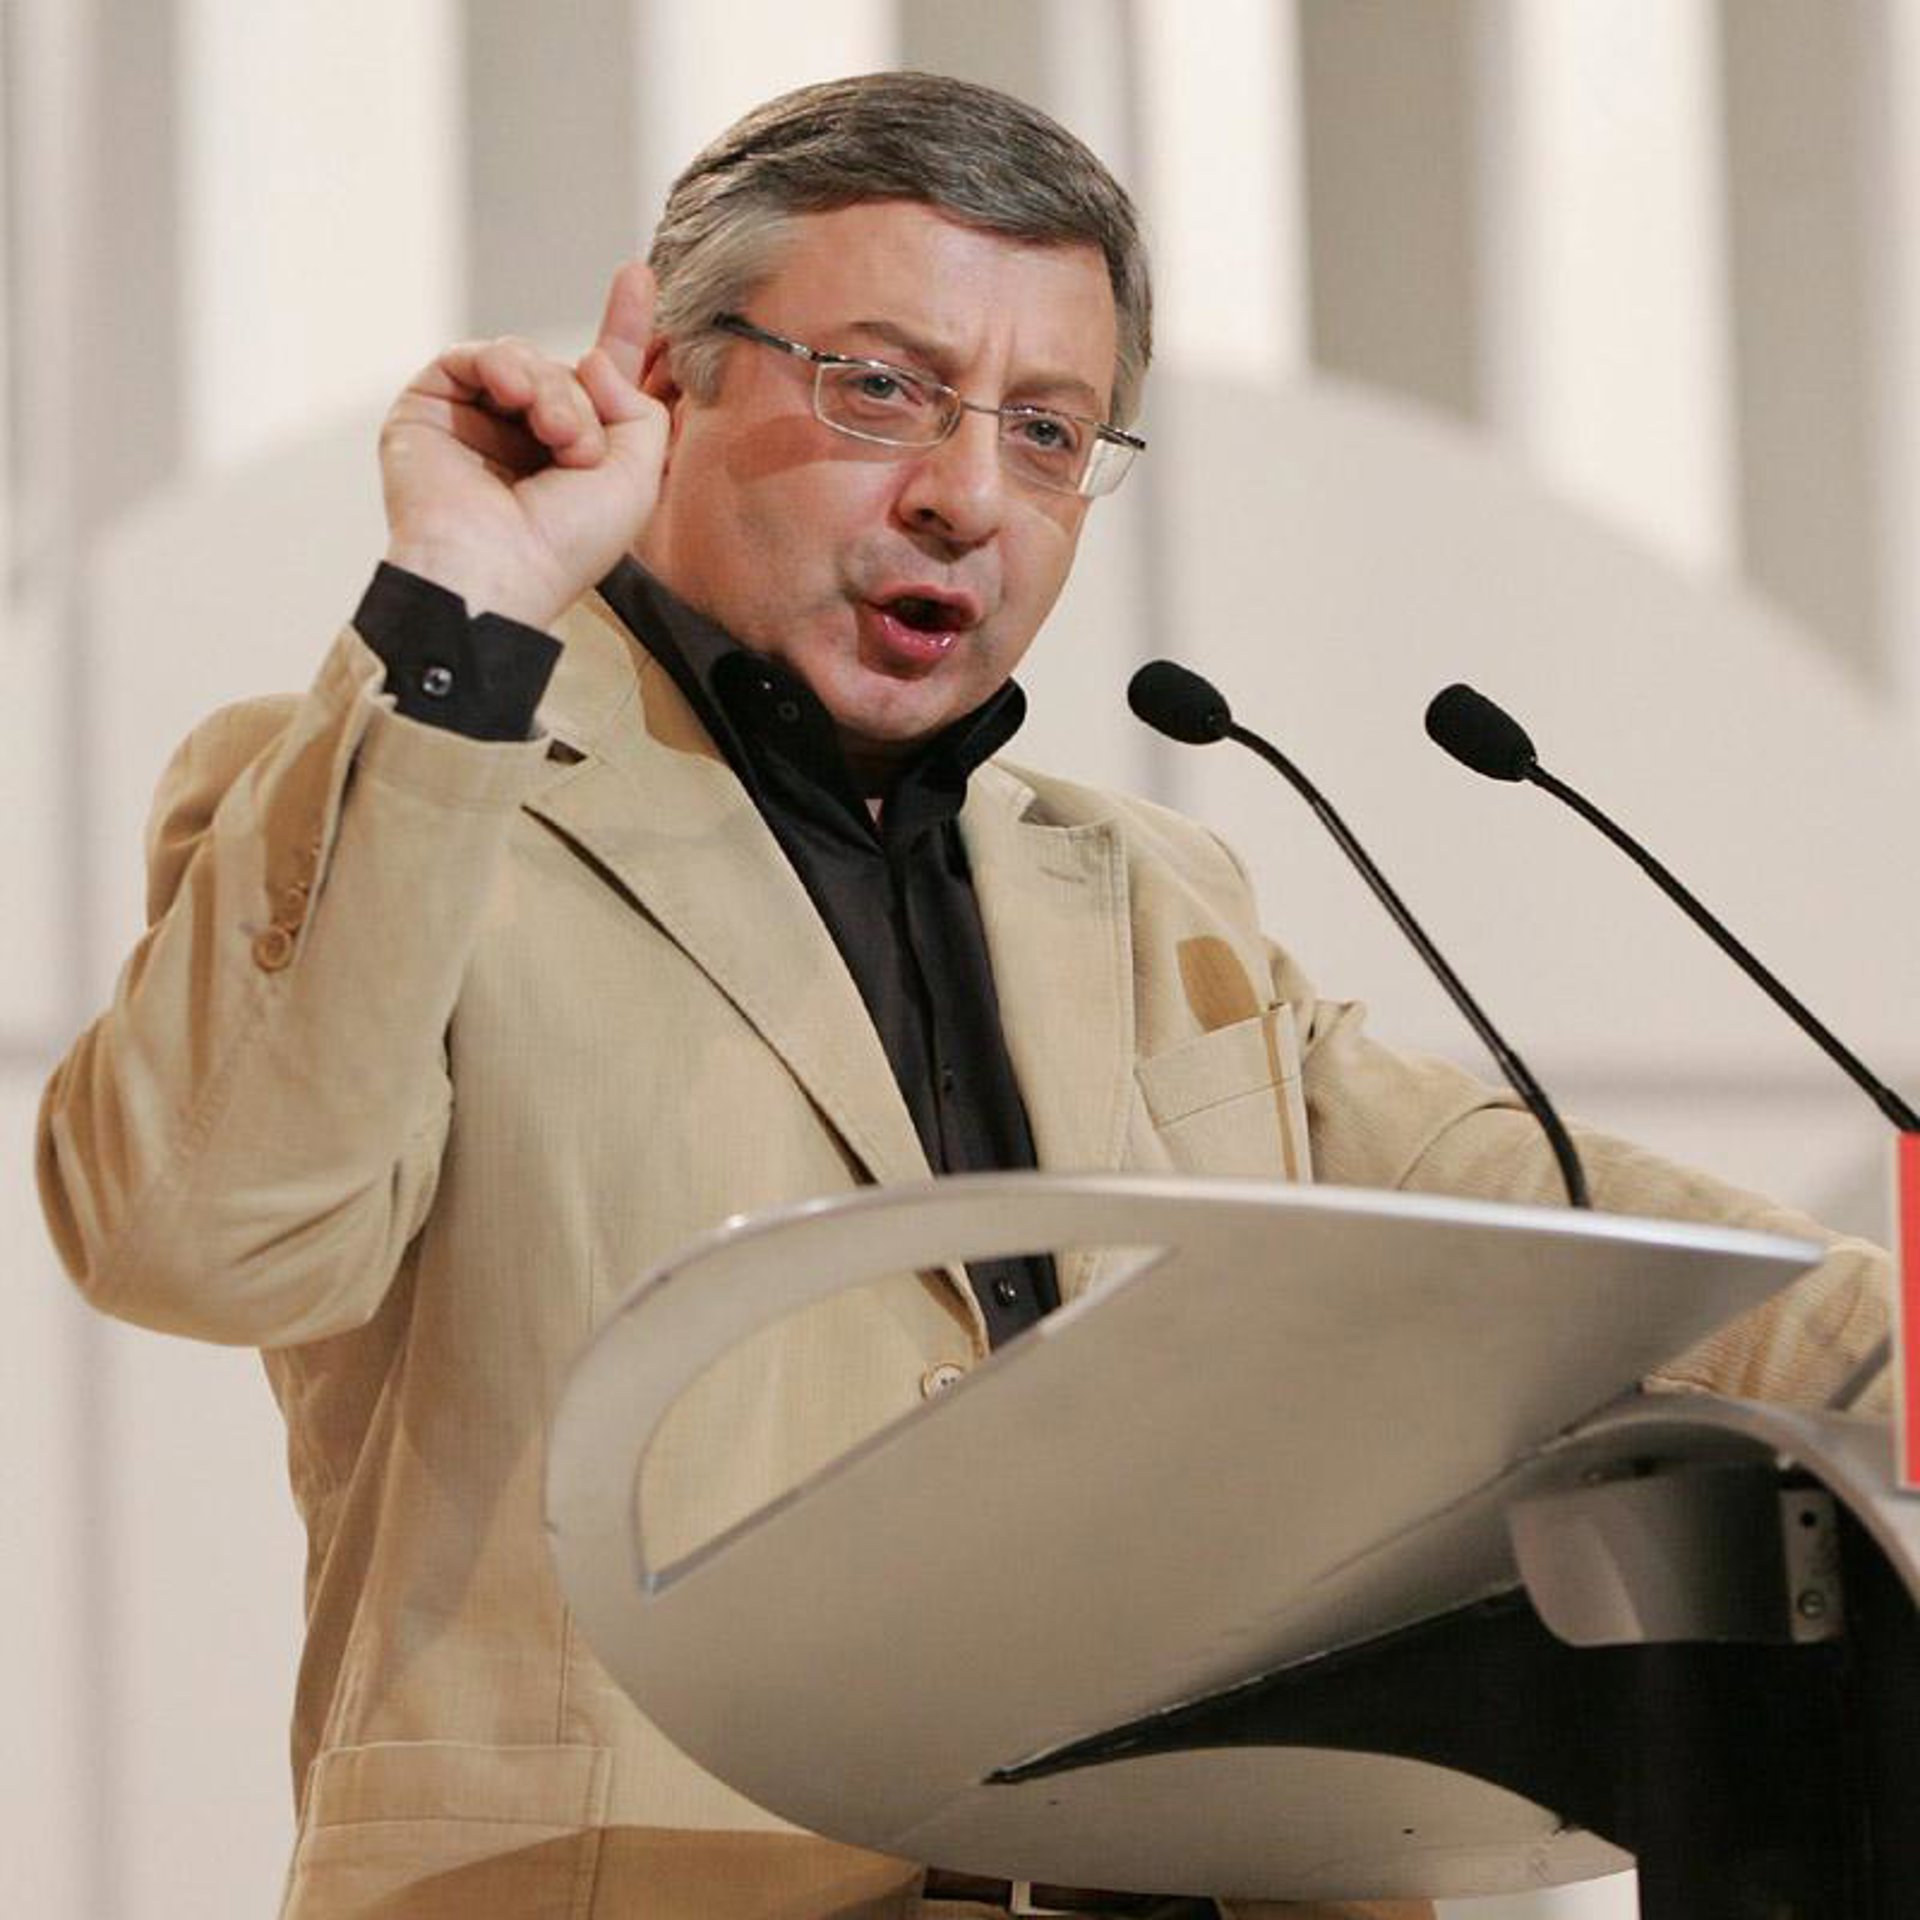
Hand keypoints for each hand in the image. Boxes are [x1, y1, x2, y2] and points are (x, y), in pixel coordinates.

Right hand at [379, 261, 668, 629]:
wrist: (497, 568)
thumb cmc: (567, 543)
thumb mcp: (638, 479)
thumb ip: (642, 408)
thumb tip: (594, 359)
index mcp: (572, 458)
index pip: (600, 381)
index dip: (622, 331)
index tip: (638, 277)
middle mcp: (524, 437)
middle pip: (566, 369)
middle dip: (583, 396)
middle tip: (580, 445)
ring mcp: (476, 421)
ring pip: (525, 360)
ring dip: (551, 390)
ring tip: (553, 434)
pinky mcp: (430, 407)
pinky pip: (474, 355)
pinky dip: (502, 367)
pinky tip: (514, 398)